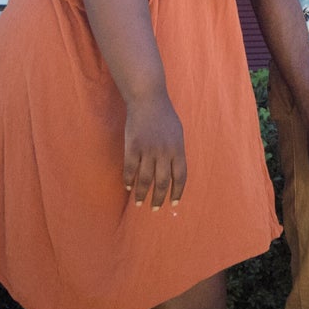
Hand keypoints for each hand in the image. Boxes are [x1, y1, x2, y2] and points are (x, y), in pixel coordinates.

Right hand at [122, 94, 188, 208]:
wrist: (148, 100)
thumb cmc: (165, 116)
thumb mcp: (178, 134)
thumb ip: (177, 153)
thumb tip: (175, 173)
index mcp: (178, 149)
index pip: (180, 177)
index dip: (177, 192)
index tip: (174, 203)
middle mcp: (164, 152)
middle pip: (162, 182)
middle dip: (158, 198)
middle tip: (155, 208)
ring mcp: (147, 149)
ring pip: (145, 179)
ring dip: (141, 193)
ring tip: (139, 203)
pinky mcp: (132, 146)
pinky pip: (130, 169)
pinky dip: (128, 180)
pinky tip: (128, 187)